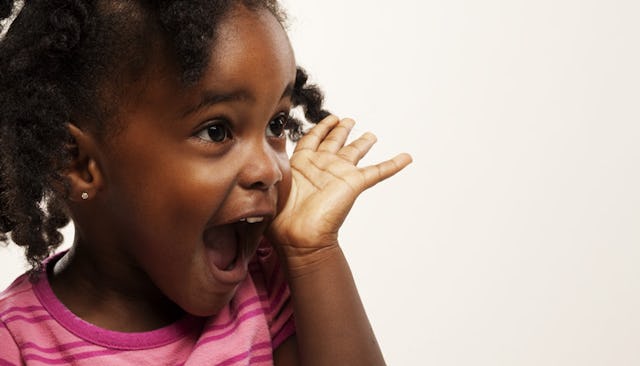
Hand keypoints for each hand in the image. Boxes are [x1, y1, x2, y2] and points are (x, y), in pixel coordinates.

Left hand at [267, 115, 411, 268]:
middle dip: (341, 130)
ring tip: (370, 135)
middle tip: (349, 120)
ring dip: (362, 143)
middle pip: (334, 142)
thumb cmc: (280, 213)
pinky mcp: (353, 184)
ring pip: (354, 152)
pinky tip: (406, 157)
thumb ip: (274, 159)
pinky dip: (392, 164)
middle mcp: (321, 166)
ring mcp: (338, 174)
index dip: (320, 127)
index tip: (329, 118)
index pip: (312, 139)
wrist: (297, 236)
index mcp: (301, 163)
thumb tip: (268, 143)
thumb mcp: (274, 178)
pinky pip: (377, 172)